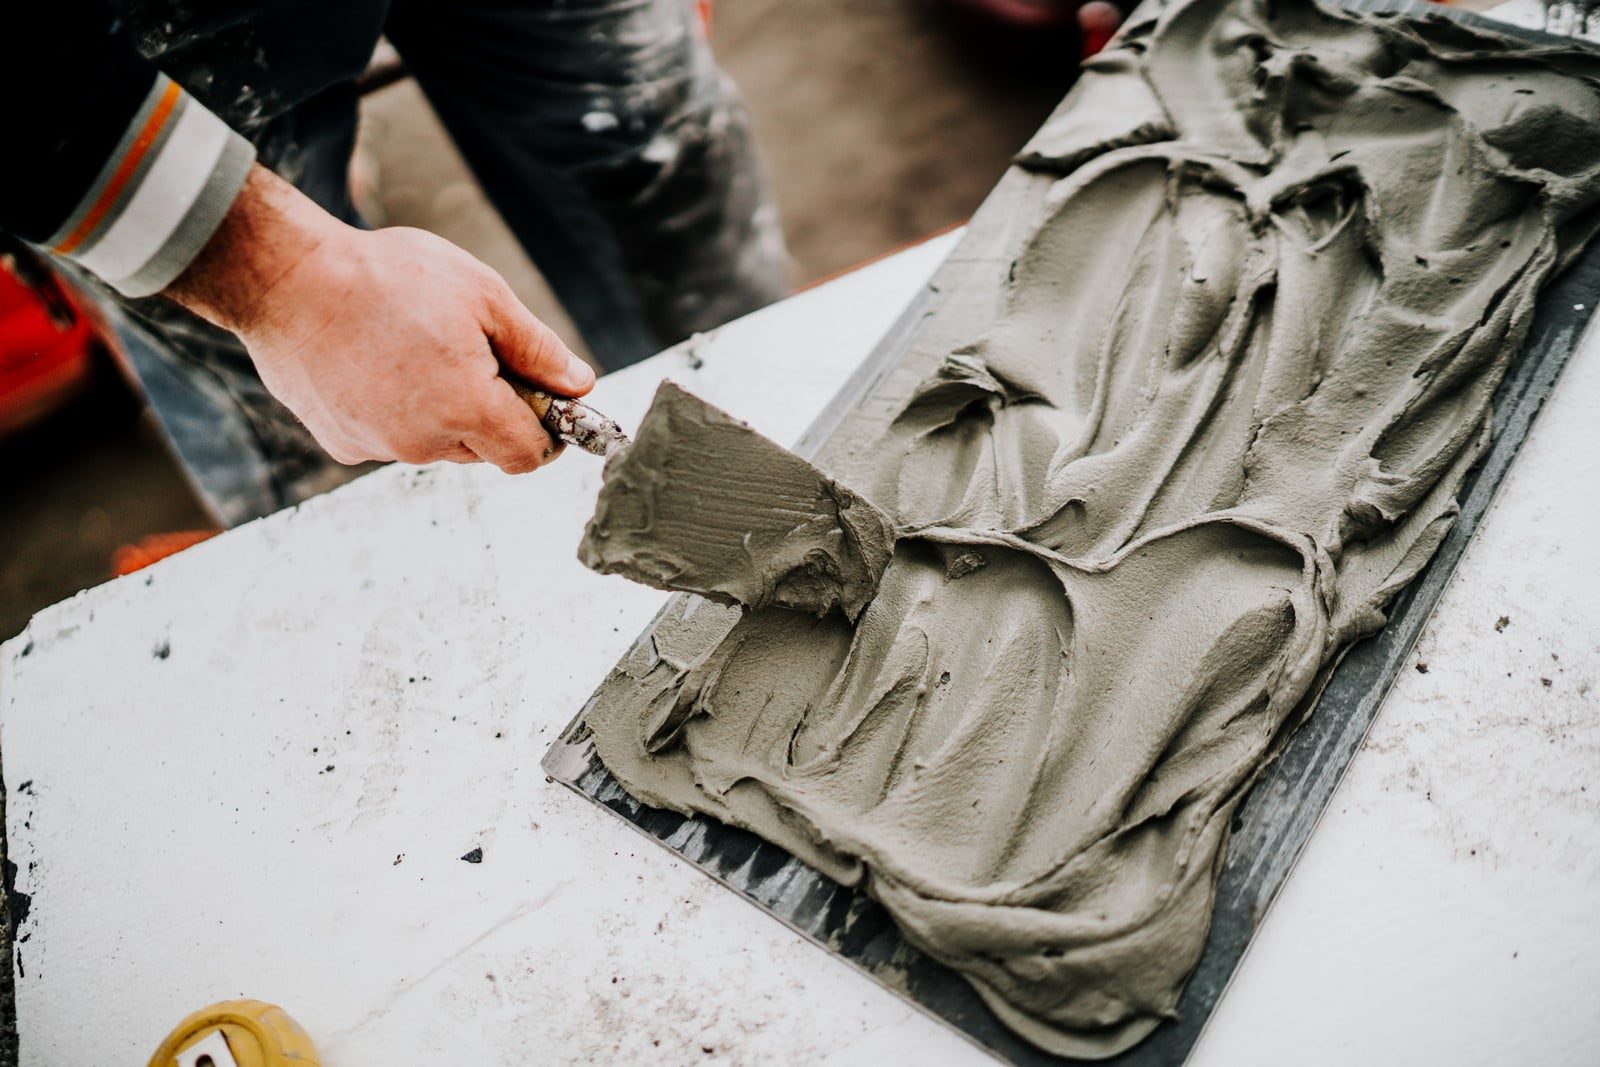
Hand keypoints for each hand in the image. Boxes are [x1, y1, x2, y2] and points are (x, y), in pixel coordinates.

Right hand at [165, 166, 594, 472]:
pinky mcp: (341, 442)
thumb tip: (579, 385)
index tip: (540, 401)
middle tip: (470, 353)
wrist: (285, 278)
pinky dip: (394, 409)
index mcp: (466, 409)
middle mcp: (422, 443)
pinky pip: (389, 436)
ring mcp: (377, 446)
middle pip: (483, 449)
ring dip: (440, 409)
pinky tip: (375, 361)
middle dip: (490, 412)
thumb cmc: (387, 277)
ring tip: (414, 348)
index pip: (528, 456)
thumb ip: (538, 349)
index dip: (544, 431)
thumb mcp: (483, 297)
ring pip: (435, 442)